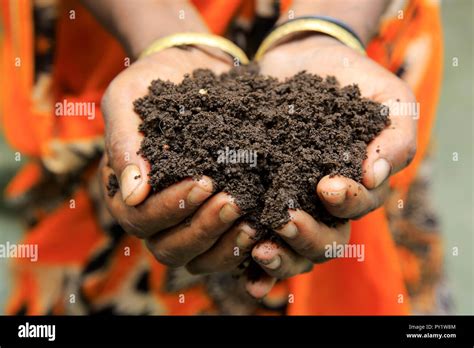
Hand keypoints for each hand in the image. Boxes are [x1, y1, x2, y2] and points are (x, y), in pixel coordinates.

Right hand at [100, 47, 258, 272]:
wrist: (193, 68)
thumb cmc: (154, 81)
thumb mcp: (128, 99)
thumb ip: (124, 142)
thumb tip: (132, 193)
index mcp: (126, 192)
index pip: (139, 218)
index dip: (170, 208)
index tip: (203, 181)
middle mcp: (154, 215)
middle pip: (169, 248)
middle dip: (202, 229)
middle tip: (233, 202)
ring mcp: (185, 221)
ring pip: (197, 257)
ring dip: (224, 242)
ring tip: (252, 220)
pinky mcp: (213, 218)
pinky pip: (223, 248)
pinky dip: (241, 245)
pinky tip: (264, 226)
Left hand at [245, 35, 416, 297]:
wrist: (302, 57)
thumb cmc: (351, 78)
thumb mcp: (389, 98)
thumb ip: (396, 136)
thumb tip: (376, 177)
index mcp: (357, 186)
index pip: (357, 210)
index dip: (347, 204)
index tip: (329, 186)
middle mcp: (323, 204)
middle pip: (324, 243)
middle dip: (307, 237)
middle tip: (284, 221)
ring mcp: (289, 202)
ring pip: (291, 250)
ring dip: (279, 257)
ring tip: (259, 248)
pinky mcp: (257, 196)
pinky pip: (257, 237)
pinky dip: (251, 262)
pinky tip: (243, 271)